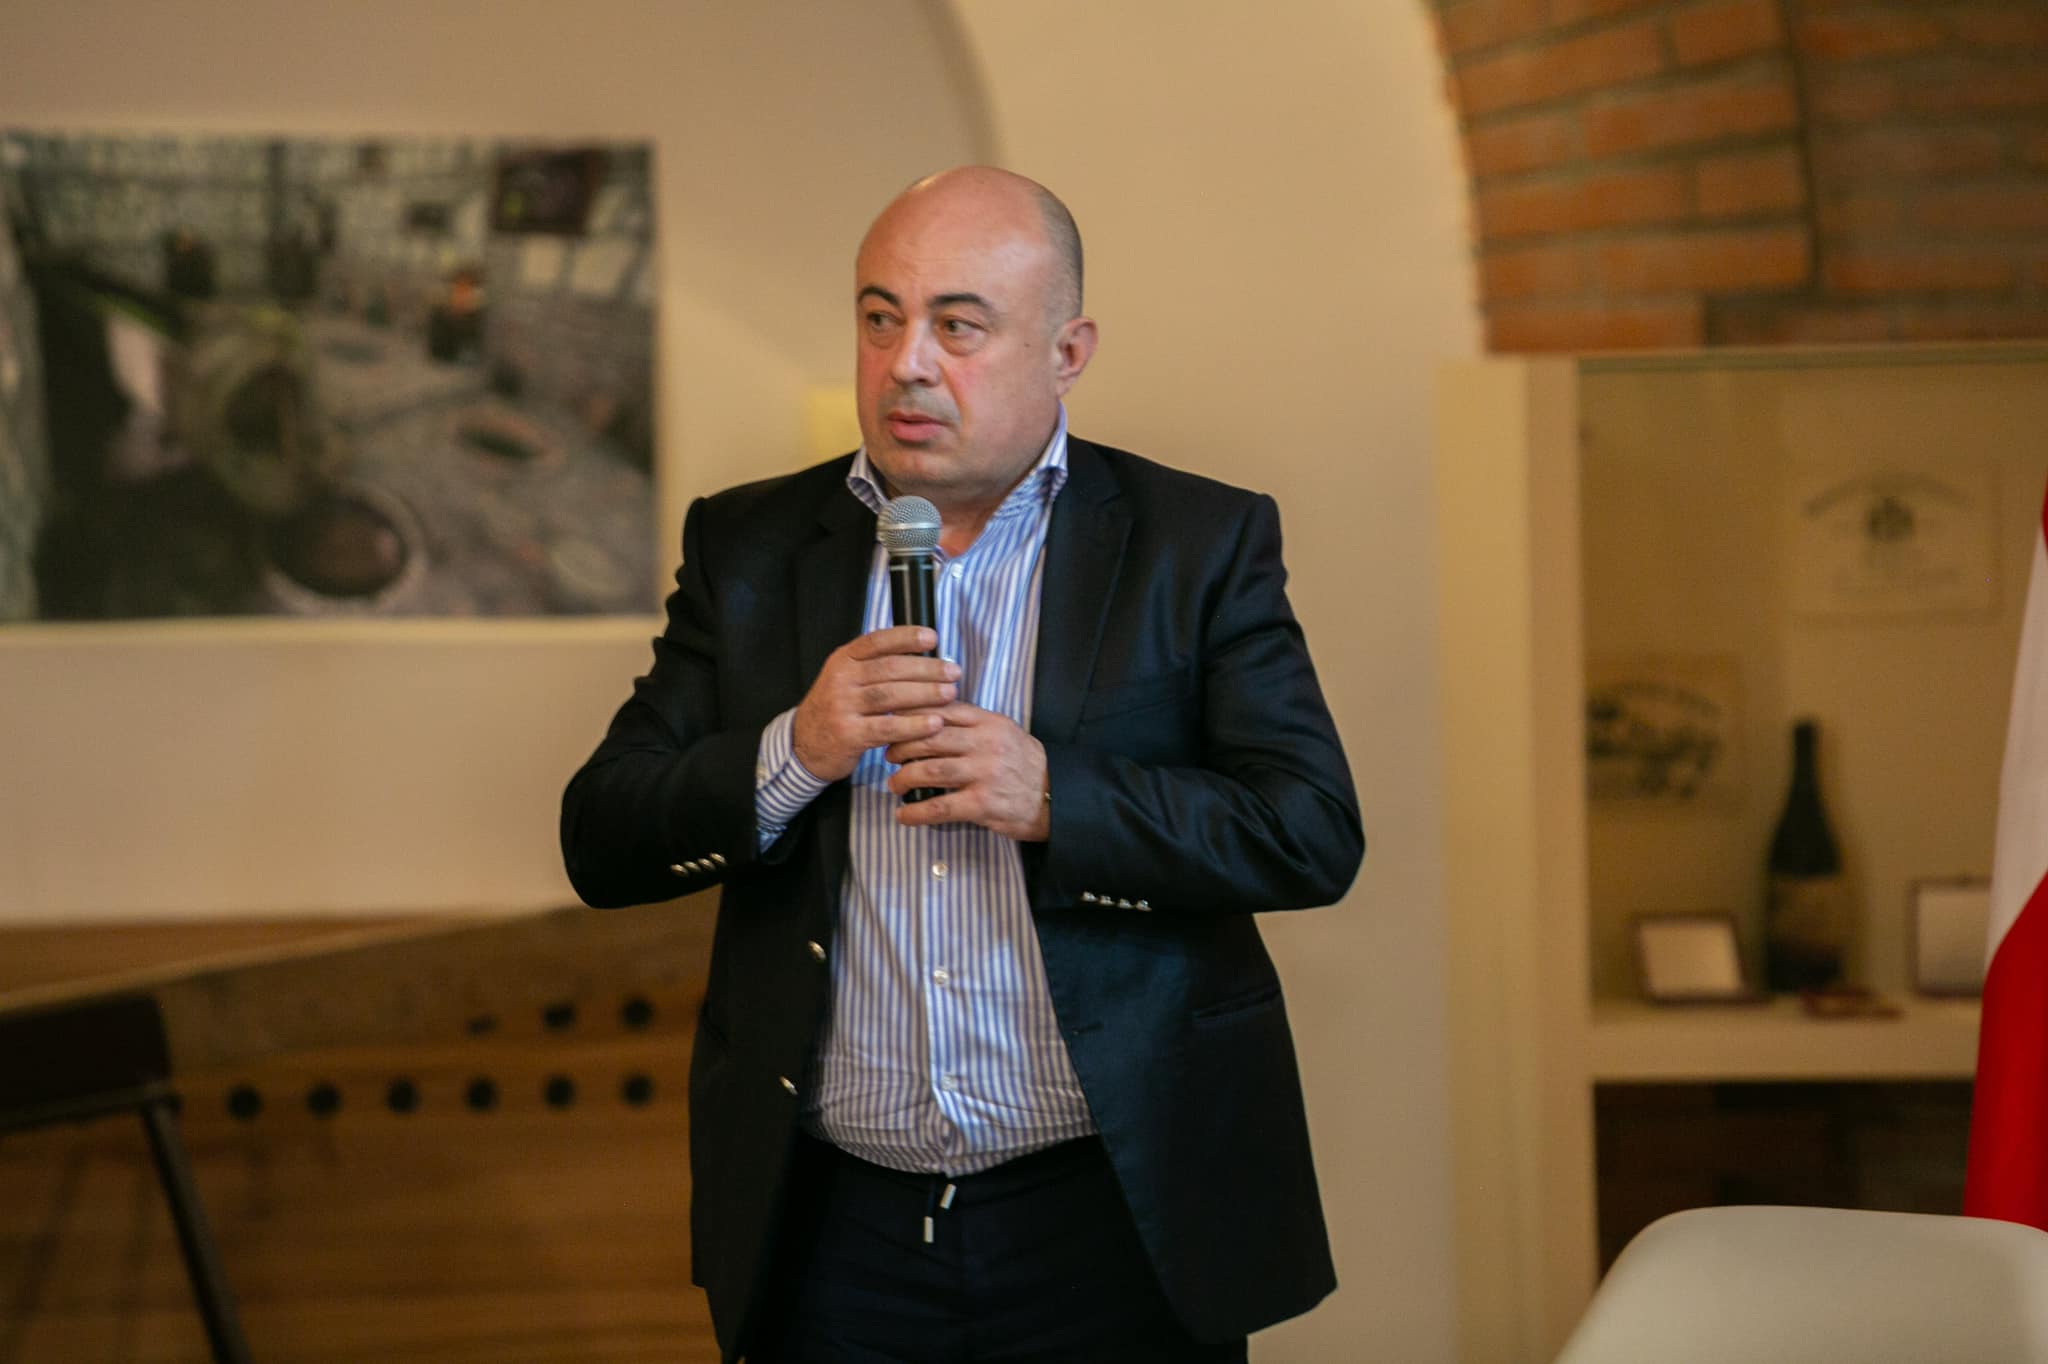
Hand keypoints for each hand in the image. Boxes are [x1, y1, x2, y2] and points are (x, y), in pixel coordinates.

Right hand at [792, 627, 960, 781]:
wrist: (804, 744)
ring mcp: (842, 706)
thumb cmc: (839, 708)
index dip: (906, 637)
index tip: (933, 638)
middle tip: (954, 671)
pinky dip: (914, 725)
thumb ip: (877, 666)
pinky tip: (935, 723)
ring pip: (889, 695)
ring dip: (925, 693)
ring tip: (950, 693)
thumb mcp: (848, 679)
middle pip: (889, 668)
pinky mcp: (848, 734)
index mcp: (843, 660)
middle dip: (926, 668)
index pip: (877, 641)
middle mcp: (840, 679)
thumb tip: (926, 656)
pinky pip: (886, 728)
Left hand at [884, 703, 1050, 840]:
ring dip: (904, 778)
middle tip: (889, 755)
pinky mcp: (983, 804)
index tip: (893, 721)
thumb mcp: (1003, 732)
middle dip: (901, 746)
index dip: (911, 715)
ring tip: (895, 784)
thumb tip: (928, 715)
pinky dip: (915, 813)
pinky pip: (940, 807)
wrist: (1055, 797)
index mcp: (988, 722)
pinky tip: (903, 816)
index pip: (941, 709)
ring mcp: (984, 774)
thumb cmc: (1023, 764)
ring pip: (930, 770)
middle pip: (929, 737)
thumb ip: (970, 723)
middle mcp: (986, 744)